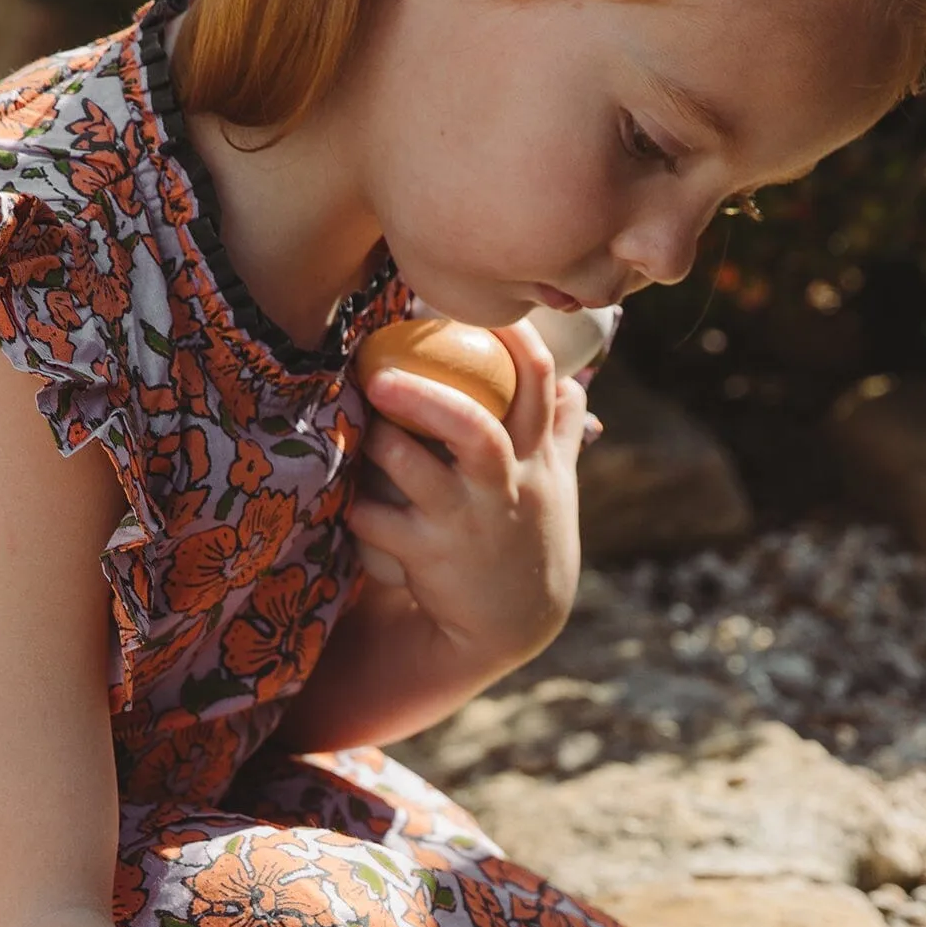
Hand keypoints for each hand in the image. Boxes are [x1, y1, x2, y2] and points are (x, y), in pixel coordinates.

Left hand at [349, 321, 586, 683]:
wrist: (514, 624)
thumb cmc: (528, 538)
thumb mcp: (558, 485)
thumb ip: (562, 431)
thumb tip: (575, 380)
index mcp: (537, 458)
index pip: (538, 384)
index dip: (514, 339)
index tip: (480, 302)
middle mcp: (505, 487)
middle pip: (474, 429)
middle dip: (426, 395)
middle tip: (378, 371)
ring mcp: (466, 524)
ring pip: (418, 474)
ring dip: (380, 446)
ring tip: (359, 428)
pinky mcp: (429, 558)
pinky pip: (378, 523)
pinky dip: (358, 509)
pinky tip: (351, 503)